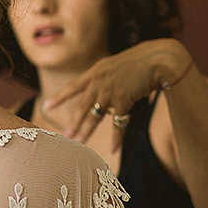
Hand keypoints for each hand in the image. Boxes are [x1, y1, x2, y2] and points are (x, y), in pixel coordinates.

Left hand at [45, 39, 189, 151]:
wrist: (159, 59)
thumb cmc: (143, 60)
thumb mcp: (118, 65)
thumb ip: (108, 78)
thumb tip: (104, 94)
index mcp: (96, 71)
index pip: (74, 86)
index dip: (60, 97)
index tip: (47, 106)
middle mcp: (99, 82)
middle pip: (82, 106)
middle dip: (74, 122)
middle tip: (66, 135)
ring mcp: (109, 92)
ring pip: (94, 117)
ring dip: (86, 131)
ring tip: (78, 143)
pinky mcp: (123, 101)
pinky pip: (117, 124)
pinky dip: (116, 137)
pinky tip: (113, 148)